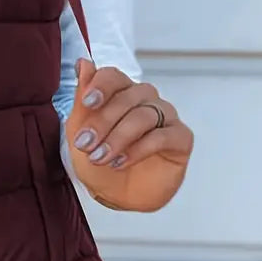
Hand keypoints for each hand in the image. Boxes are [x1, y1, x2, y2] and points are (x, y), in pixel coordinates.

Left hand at [66, 59, 193, 212]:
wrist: (118, 197)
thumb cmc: (99, 163)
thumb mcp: (80, 133)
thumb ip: (82, 100)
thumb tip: (84, 63)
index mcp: (120, 93)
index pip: (114, 76)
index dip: (101, 85)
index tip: (88, 103)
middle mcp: (145, 100)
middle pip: (127, 97)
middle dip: (102, 122)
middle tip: (85, 145)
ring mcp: (166, 117)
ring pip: (144, 116)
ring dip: (118, 138)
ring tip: (101, 158)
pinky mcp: (181, 138)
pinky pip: (162, 136)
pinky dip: (138, 149)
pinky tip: (121, 162)